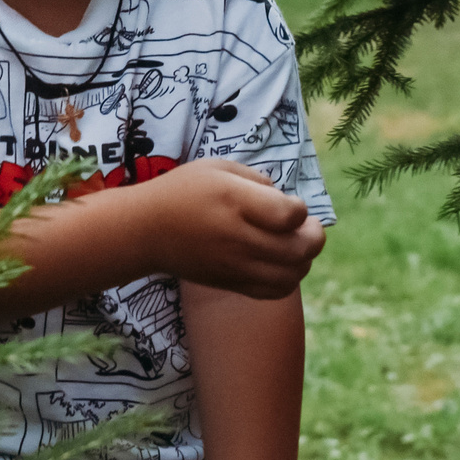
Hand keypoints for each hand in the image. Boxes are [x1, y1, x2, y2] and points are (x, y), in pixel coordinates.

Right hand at [138, 159, 325, 297]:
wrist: (146, 231)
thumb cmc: (182, 191)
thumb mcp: (218, 168)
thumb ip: (257, 180)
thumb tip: (286, 201)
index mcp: (235, 202)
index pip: (290, 215)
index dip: (300, 209)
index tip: (289, 203)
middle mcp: (238, 237)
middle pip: (299, 249)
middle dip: (313, 236)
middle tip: (305, 226)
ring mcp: (235, 265)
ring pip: (293, 275)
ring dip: (304, 260)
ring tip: (293, 246)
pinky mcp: (232, 283)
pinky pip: (276, 291)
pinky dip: (288, 279)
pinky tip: (280, 264)